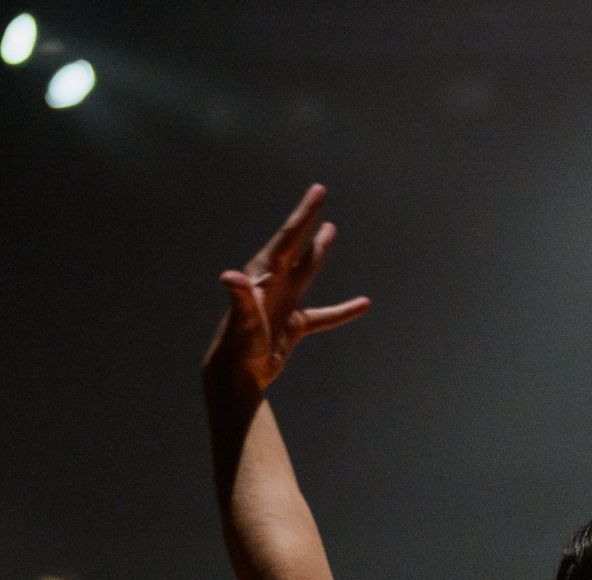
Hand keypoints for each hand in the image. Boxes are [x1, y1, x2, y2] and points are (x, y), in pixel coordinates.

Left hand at [203, 185, 370, 398]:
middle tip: (318, 195)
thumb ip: (239, 297)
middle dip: (307, 221)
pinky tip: (362, 304)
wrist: (238, 375)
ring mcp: (285, 303)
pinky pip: (324, 315)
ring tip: (330, 231)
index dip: (303, 214)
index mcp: (265, 275)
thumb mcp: (243, 320)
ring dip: (318, 252)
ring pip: (307, 271)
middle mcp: (275, 283)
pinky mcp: (294, 325)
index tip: (318, 192)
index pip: (288, 237)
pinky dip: (343, 311)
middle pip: (296, 245)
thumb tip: (229, 276)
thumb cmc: (238, 346)